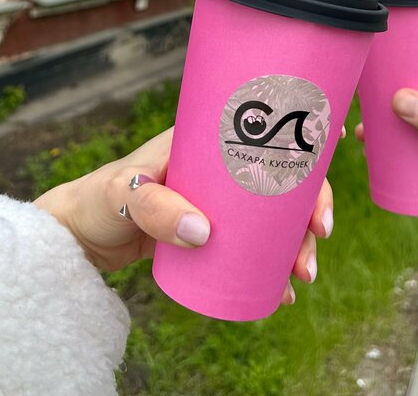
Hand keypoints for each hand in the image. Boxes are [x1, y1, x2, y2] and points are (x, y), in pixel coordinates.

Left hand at [34, 127, 332, 304]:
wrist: (79, 236)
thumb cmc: (99, 198)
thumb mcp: (124, 194)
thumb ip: (156, 207)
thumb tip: (204, 232)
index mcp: (207, 138)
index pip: (264, 127)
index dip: (304, 129)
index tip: (339, 137)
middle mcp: (222, 167)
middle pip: (282, 178)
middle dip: (311, 205)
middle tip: (318, 235)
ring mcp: (220, 202)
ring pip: (275, 216)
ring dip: (298, 242)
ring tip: (303, 275)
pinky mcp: (212, 234)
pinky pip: (254, 246)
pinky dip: (273, 266)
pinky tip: (283, 291)